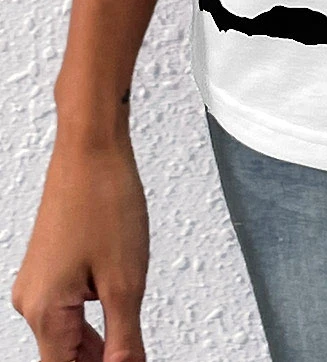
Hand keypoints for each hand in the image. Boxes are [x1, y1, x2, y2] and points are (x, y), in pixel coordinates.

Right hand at [11, 131, 147, 361]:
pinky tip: (117, 326)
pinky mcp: (50, 265)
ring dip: (96, 349)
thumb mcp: (126, 280)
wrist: (92, 146)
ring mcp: (39, 280)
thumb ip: (125, 339)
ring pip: (66, 335)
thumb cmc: (104, 197)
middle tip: (133, 359)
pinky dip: (92, 323)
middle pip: (64, 358)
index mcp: (45, 311)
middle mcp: (33, 299)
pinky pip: (68, 308)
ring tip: (129, 353)